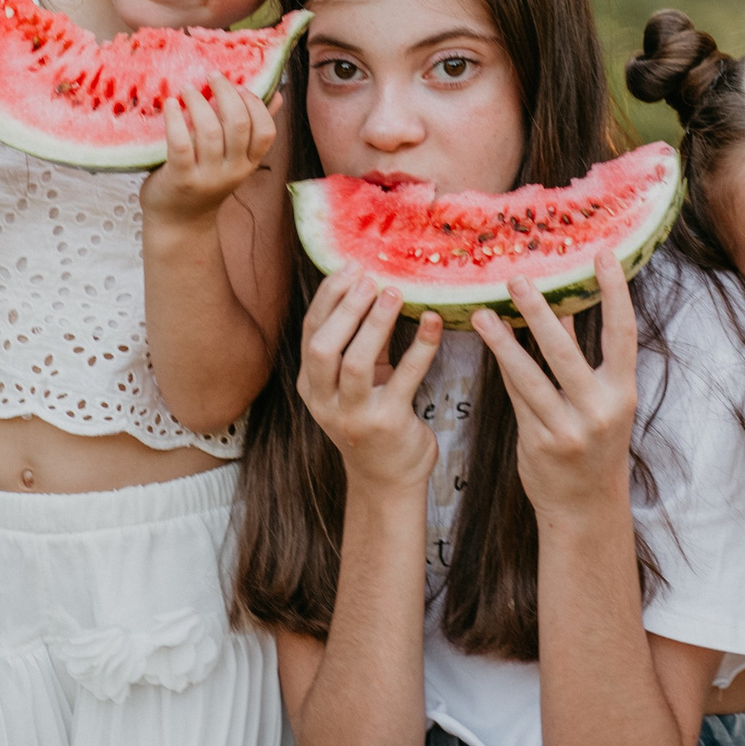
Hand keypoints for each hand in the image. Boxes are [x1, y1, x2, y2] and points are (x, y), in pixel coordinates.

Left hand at [142, 72, 275, 227]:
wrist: (178, 222)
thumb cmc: (204, 181)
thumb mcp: (233, 158)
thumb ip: (252, 129)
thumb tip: (279, 95)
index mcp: (249, 163)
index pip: (265, 131)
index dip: (255, 104)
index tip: (239, 86)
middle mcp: (233, 171)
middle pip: (239, 124)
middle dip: (226, 93)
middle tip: (212, 76)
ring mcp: (207, 177)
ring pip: (210, 131)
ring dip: (198, 102)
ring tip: (187, 88)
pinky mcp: (181, 179)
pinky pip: (180, 144)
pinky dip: (174, 119)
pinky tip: (170, 105)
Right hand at [297, 268, 445, 497]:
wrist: (387, 478)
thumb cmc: (371, 419)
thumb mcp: (358, 382)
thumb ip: (361, 342)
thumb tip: (375, 288)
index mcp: (312, 385)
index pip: (311, 332)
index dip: (329, 297)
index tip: (350, 267)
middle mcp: (325, 401)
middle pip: (323, 346)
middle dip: (346, 308)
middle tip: (371, 278)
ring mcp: (354, 414)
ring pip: (356, 362)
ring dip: (376, 323)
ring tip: (395, 293)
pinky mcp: (388, 423)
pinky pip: (405, 378)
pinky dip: (421, 346)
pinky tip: (433, 321)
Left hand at [469, 254, 637, 526]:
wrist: (585, 505)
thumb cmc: (594, 442)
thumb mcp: (602, 400)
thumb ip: (583, 354)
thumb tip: (564, 305)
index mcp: (622, 392)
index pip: (623, 333)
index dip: (615, 293)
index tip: (603, 254)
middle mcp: (599, 409)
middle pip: (565, 353)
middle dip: (540, 314)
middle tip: (517, 279)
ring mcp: (567, 428)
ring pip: (530, 375)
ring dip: (503, 342)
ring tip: (483, 312)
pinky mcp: (538, 442)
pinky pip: (516, 396)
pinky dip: (503, 366)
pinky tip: (489, 340)